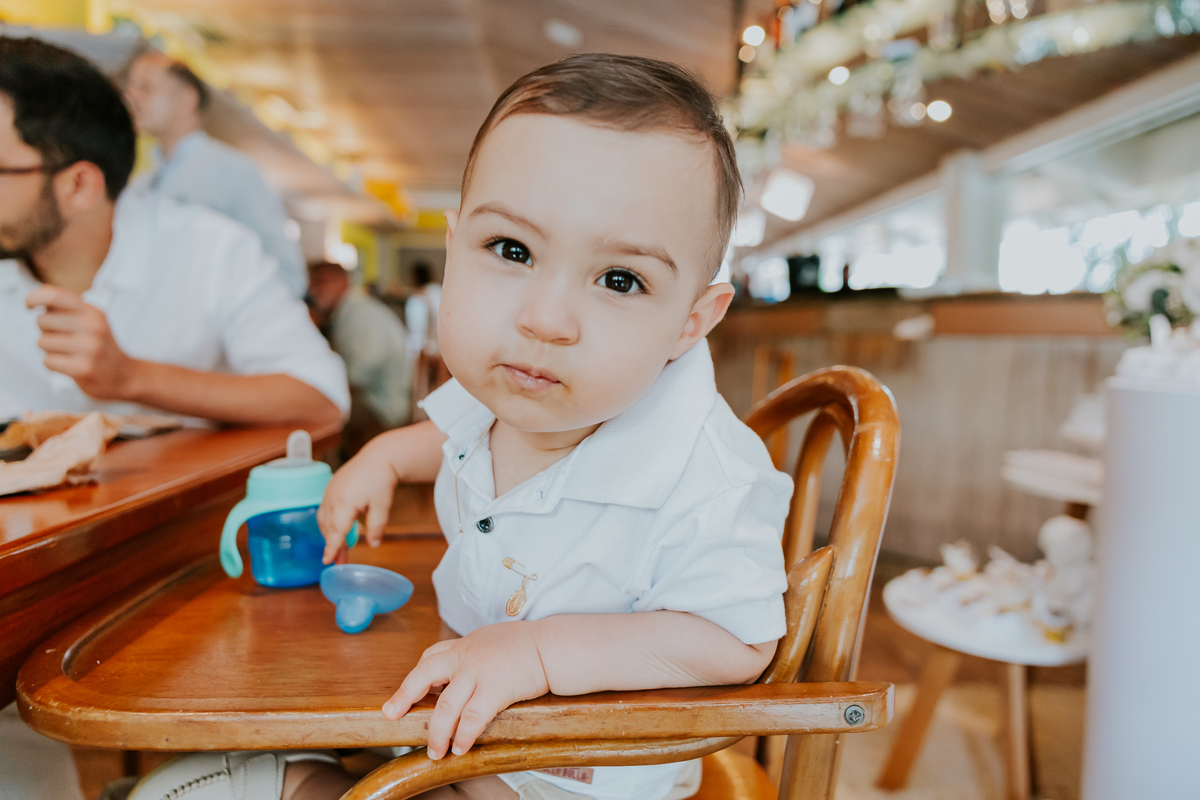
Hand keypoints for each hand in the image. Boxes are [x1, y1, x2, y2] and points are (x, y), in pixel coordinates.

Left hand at [26, 285, 141, 400]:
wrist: (125, 375)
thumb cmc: (100, 347)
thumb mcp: (91, 320)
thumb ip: (66, 308)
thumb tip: (34, 298)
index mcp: (93, 311)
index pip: (53, 295)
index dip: (33, 298)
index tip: (29, 306)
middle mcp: (93, 326)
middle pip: (42, 321)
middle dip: (46, 331)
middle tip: (65, 339)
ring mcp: (89, 347)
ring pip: (42, 342)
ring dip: (50, 350)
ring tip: (69, 353)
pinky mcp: (83, 368)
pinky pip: (48, 361)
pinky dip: (54, 365)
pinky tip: (70, 365)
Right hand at [317, 441, 399, 562]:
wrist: (378, 457)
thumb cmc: (382, 480)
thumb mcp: (383, 505)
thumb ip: (377, 526)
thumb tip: (374, 545)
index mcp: (345, 503)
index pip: (336, 531)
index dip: (332, 547)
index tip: (327, 561)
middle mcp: (332, 498)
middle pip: (329, 528)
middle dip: (333, 546)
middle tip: (340, 562)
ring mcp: (329, 492)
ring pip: (324, 520)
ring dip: (330, 535)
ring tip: (339, 550)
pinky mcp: (330, 489)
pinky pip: (325, 510)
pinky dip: (329, 523)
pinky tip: (337, 530)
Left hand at [383, 622, 549, 759]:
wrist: (553, 646)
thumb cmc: (526, 646)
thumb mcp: (491, 641)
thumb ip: (472, 656)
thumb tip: (458, 677)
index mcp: (464, 645)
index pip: (430, 657)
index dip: (415, 679)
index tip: (404, 697)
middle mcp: (466, 656)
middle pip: (425, 674)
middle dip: (405, 696)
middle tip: (392, 714)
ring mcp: (479, 672)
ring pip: (446, 705)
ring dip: (437, 732)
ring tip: (436, 751)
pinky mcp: (496, 688)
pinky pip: (473, 718)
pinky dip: (463, 736)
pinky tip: (461, 747)